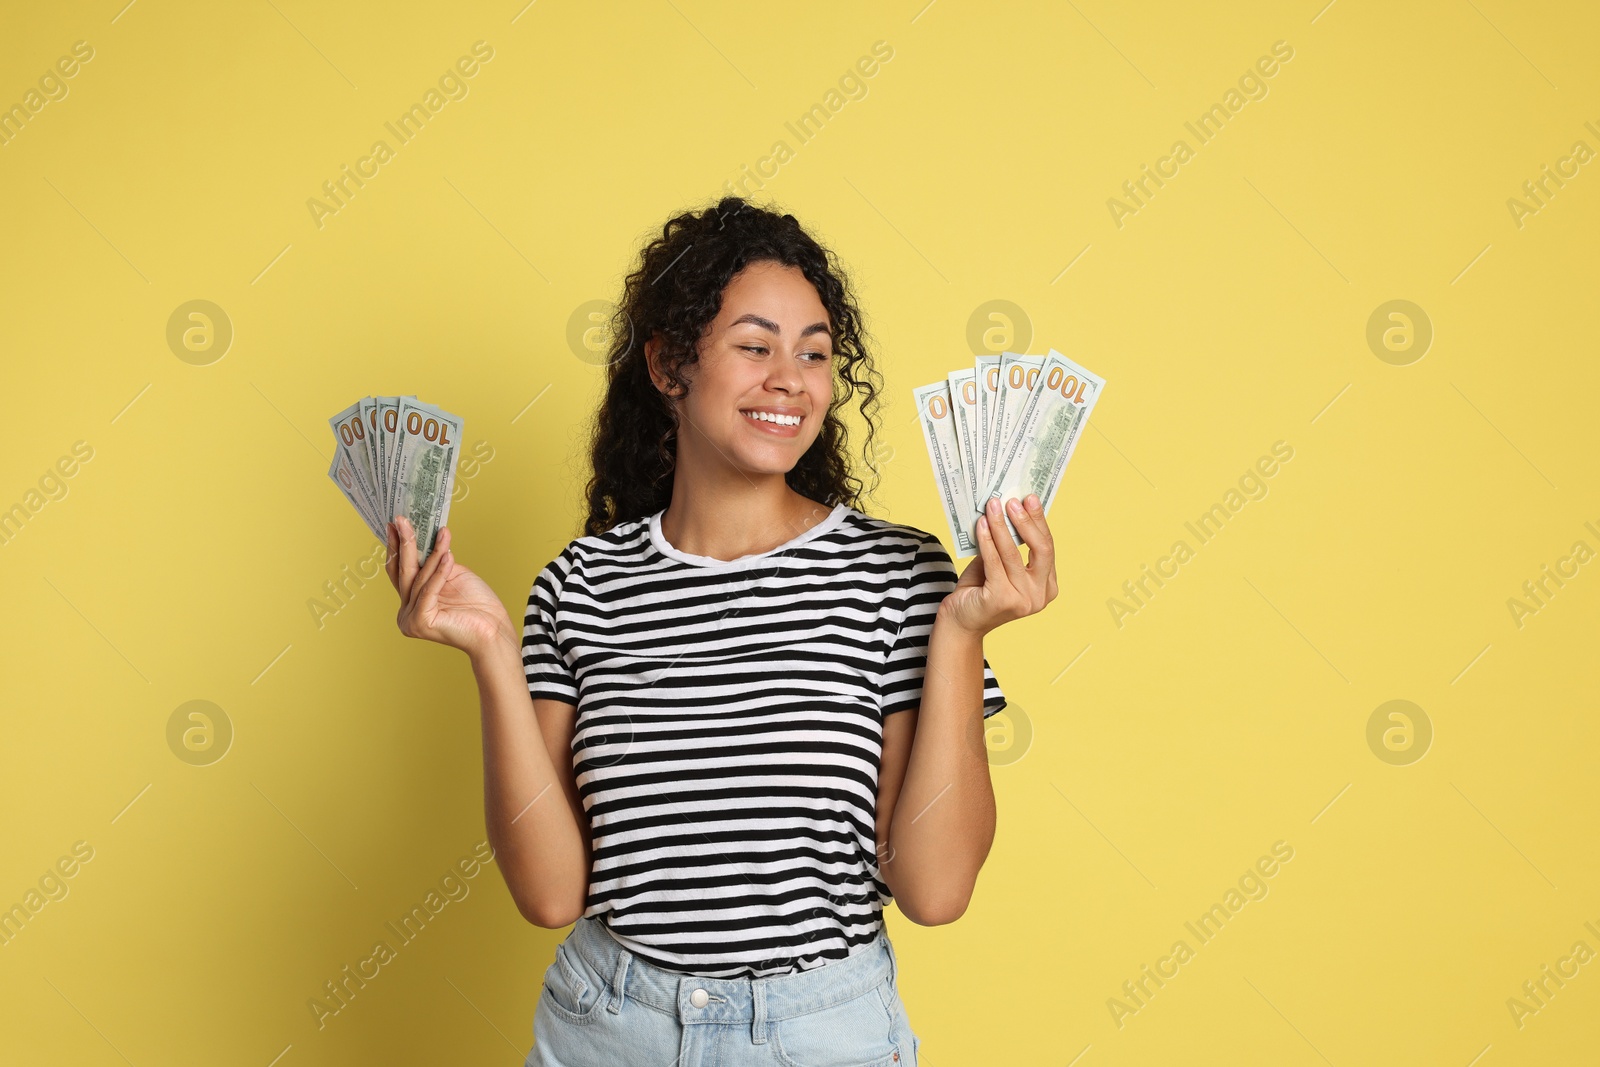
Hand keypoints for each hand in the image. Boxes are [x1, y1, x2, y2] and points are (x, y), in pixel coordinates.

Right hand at [386, 517, 516, 659]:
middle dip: (404, 543)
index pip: (399, 570)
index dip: (396, 546)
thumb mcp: (450, 574)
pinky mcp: (420, 622)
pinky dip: (440, 572)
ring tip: (443, 533)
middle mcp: (405, 613)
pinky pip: (429, 590)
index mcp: (410, 603)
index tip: (396, 523)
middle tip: (402, 519)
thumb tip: (421, 536)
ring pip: (419, 578)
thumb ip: (433, 562)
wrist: (494, 629)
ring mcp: (410, 620)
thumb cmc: (476, 604)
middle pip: (404, 572)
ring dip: (432, 554)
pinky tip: (448, 555)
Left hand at [940, 494, 1058, 637]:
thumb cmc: (981, 589)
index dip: (1039, 521)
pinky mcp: (1002, 600)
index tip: (1030, 498)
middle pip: (1041, 549)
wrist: (960, 621)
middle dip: (1026, 521)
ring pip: (1013, 553)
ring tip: (992, 506)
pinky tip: (981, 524)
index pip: (1047, 547)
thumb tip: (1008, 508)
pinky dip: (987, 540)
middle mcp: (1041, 595)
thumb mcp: (1000, 564)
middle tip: (1012, 500)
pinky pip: (994, 561)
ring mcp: (1024, 600)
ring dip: (1001, 526)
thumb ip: (1009, 545)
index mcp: (1048, 586)